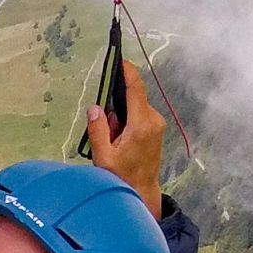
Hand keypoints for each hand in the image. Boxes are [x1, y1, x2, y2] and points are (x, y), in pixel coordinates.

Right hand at [86, 58, 164, 218]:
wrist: (143, 192)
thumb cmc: (122, 178)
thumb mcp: (103, 155)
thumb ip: (98, 129)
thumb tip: (95, 107)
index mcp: (141, 125)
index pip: (135, 89)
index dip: (127, 72)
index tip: (120, 59)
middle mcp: (153, 121)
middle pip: (131, 99)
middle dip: (115, 108)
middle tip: (105, 132)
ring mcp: (156, 125)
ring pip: (133, 109)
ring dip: (120, 118)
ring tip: (113, 143)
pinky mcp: (155, 130)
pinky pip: (138, 117)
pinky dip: (125, 123)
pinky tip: (119, 142)